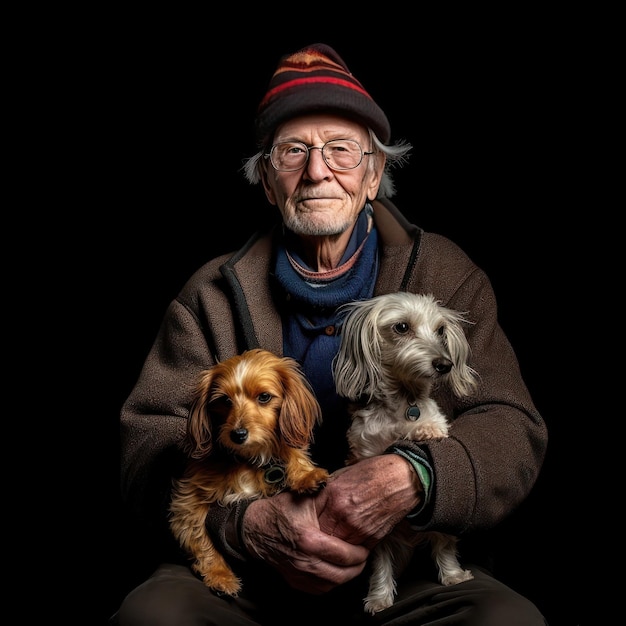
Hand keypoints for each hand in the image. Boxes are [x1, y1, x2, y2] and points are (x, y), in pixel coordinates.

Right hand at [241, 489, 369, 593]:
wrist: (254, 528)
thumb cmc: (279, 511)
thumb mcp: (305, 499)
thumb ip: (328, 499)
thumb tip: (349, 495)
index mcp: (310, 540)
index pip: (344, 555)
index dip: (359, 553)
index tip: (365, 547)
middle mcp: (305, 561)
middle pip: (341, 574)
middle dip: (357, 567)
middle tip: (362, 557)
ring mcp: (298, 573)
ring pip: (331, 585)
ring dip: (345, 577)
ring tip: (352, 565)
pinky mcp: (294, 580)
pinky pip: (318, 589)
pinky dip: (330, 583)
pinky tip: (335, 572)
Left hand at [317, 454, 422, 548]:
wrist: (399, 479)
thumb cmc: (372, 474)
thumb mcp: (341, 476)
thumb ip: (325, 493)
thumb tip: (311, 504)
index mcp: (333, 495)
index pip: (311, 519)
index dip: (309, 523)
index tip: (308, 525)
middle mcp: (343, 513)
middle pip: (322, 536)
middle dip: (320, 537)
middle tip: (318, 536)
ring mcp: (358, 528)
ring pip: (337, 547)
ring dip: (334, 545)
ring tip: (334, 540)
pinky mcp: (371, 538)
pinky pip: (354, 551)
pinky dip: (351, 548)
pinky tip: (350, 540)